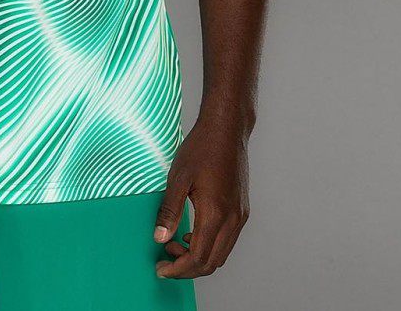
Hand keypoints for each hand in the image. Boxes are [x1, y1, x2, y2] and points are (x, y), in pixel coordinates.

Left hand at [152, 110, 250, 278]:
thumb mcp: (178, 177)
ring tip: (175, 245)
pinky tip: (192, 234)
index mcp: (215, 213)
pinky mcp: (241, 210)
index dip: (178, 269)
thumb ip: (169, 210)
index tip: (161, 269)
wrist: (226, 130)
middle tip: (165, 261)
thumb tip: (159, 238)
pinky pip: (227, 240)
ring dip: (199, 258)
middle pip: (211, 263)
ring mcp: (240, 215)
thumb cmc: (201, 148)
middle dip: (187, 269)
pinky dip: (209, 246)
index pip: (197, 258)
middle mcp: (232, 219)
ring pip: (221, 254)